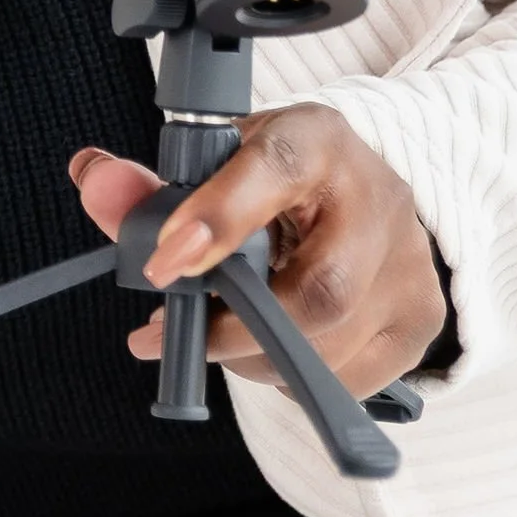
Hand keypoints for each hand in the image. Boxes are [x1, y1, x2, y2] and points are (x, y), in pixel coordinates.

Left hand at [69, 106, 445, 399]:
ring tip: (217, 336)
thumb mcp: (213, 166)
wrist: (356, 191)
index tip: (163, 264)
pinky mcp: (420, 317)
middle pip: (319, 290)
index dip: (218, 218)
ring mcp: (409, 262)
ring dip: (253, 359)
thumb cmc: (273, 179)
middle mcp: (378, 195)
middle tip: (176, 333)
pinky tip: (269, 350)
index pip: (275, 167)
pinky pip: (351, 377)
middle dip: (233, 330)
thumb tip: (96, 180)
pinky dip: (294, 378)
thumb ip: (149, 185)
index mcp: (317, 139)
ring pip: (331, 345)